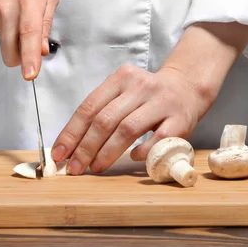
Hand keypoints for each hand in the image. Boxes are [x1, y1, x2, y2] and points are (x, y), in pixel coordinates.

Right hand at [0, 0, 58, 79]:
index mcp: (28, 1)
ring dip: (11, 35)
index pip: (28, 35)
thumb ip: (45, 24)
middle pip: (10, 51)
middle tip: (28, 45)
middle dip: (20, 57)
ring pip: (3, 43)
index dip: (29, 58)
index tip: (30, 75)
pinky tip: (4, 5)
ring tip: (15, 9)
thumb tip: (42, 50)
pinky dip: (1, 25)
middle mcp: (6, 8)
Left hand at [50, 21, 247, 174]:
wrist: (188, 86)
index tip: (59, 154)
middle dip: (86, 147)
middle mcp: (140, 86)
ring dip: (108, 152)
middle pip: (105, 119)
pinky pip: (157, 139)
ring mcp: (161, 102)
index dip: (71, 133)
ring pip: (128, 129)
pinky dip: (142, 151)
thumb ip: (101, 112)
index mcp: (121, 78)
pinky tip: (131, 159)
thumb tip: (71, 145)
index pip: (89, 107)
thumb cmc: (147, 96)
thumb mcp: (123, 93)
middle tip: (75, 168)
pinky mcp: (180, 119)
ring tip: (95, 167)